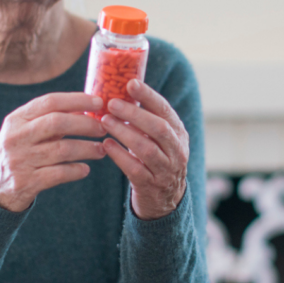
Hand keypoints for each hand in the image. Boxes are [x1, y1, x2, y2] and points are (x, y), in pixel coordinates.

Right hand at [0, 93, 107, 211]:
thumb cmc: (19, 152)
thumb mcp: (23, 131)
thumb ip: (48, 119)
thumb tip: (87, 108)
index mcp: (16, 119)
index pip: (49, 102)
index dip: (76, 100)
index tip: (98, 102)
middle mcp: (16, 137)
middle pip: (57, 123)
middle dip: (85, 124)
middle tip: (102, 128)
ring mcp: (20, 161)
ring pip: (62, 150)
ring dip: (87, 149)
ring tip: (101, 150)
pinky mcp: (26, 183)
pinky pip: (59, 174)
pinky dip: (76, 171)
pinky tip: (85, 169)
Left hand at [101, 79, 188, 219]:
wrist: (165, 199)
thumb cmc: (155, 159)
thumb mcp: (158, 138)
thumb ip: (145, 119)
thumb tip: (117, 91)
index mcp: (178, 133)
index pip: (165, 110)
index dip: (148, 96)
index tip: (130, 83)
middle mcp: (176, 150)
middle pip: (158, 128)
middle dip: (134, 114)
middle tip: (112, 103)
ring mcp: (166, 170)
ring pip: (146, 149)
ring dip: (124, 133)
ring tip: (105, 121)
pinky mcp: (151, 186)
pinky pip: (135, 169)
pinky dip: (119, 155)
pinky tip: (106, 144)